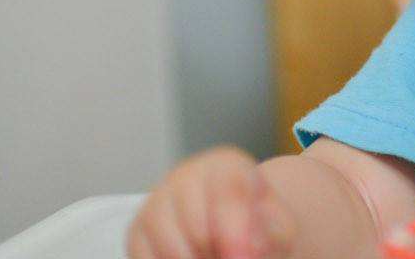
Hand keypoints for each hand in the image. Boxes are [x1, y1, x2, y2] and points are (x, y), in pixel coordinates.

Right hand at [128, 147, 294, 258]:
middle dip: (220, 254)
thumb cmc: (260, 223)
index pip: (229, 195)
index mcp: (226, 165)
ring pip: (171, 251)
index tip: (243, 258)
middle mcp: (185, 176)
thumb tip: (247, 251)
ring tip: (214, 254)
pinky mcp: (136, 233)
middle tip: (234, 255)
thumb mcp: (278, 224)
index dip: (236, 234)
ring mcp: (155, 203)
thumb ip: (270, 234)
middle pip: (198, 230)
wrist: (234, 225)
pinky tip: (194, 257)